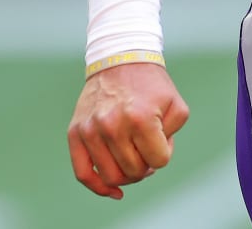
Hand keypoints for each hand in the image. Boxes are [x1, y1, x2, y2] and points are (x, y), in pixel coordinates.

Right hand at [67, 61, 189, 199]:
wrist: (120, 59)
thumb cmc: (151, 85)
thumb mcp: (175, 105)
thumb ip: (171, 137)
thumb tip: (152, 163)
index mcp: (141, 118)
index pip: (158, 161)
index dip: (163, 154)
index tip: (161, 140)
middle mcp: (113, 125)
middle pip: (134, 172)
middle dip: (146, 166)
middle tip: (147, 150)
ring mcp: (91, 130)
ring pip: (111, 176)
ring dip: (127, 175)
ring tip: (133, 159)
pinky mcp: (75, 132)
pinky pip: (83, 173)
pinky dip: (99, 187)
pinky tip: (113, 191)